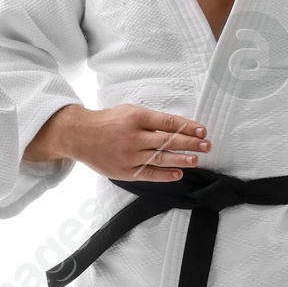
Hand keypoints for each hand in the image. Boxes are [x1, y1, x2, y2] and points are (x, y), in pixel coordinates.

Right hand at [28, 103, 210, 182]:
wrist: (80, 136)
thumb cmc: (108, 122)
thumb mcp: (129, 111)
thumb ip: (150, 120)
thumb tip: (178, 127)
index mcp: (137, 118)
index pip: (168, 123)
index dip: (188, 127)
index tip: (202, 130)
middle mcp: (134, 137)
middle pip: (168, 140)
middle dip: (190, 143)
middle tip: (207, 145)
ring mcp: (130, 155)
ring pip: (161, 158)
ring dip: (181, 159)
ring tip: (197, 159)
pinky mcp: (125, 171)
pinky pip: (149, 174)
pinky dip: (165, 175)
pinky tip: (179, 173)